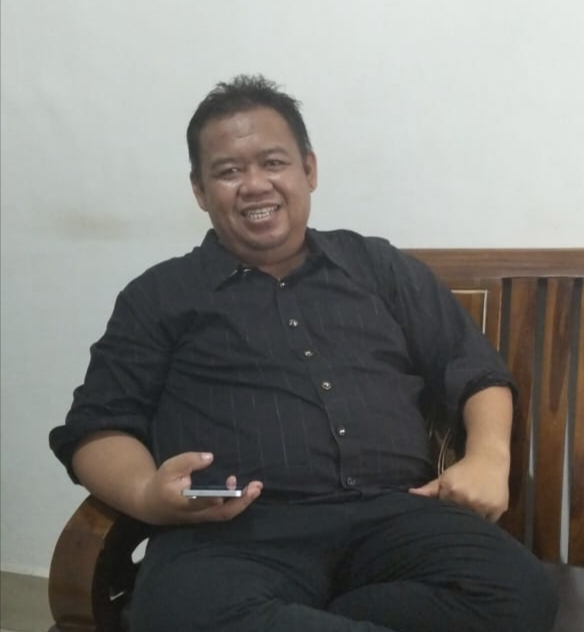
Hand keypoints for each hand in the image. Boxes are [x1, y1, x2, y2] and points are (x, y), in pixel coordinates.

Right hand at [135, 452, 262, 524]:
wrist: (151, 505)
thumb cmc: (161, 483)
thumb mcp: (170, 468)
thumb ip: (189, 461)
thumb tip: (210, 457)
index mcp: (183, 503)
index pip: (198, 504)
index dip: (210, 500)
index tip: (222, 494)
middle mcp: (196, 514)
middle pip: (221, 513)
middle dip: (241, 502)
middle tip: (256, 488)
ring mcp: (202, 517)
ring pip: (225, 514)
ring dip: (243, 502)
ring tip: (256, 486)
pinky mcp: (206, 516)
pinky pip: (224, 511)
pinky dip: (236, 501)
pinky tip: (238, 486)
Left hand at [409, 452, 509, 520]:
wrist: (488, 460)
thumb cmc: (463, 470)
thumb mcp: (445, 477)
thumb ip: (429, 489)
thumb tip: (411, 494)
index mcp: (452, 491)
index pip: (444, 511)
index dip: (445, 510)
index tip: (447, 508)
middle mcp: (468, 499)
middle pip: (459, 518)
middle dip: (458, 516)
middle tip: (460, 509)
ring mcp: (484, 505)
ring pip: (474, 522)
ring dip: (472, 519)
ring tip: (472, 509)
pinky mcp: (498, 508)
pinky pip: (489, 522)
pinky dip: (485, 518)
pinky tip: (484, 509)